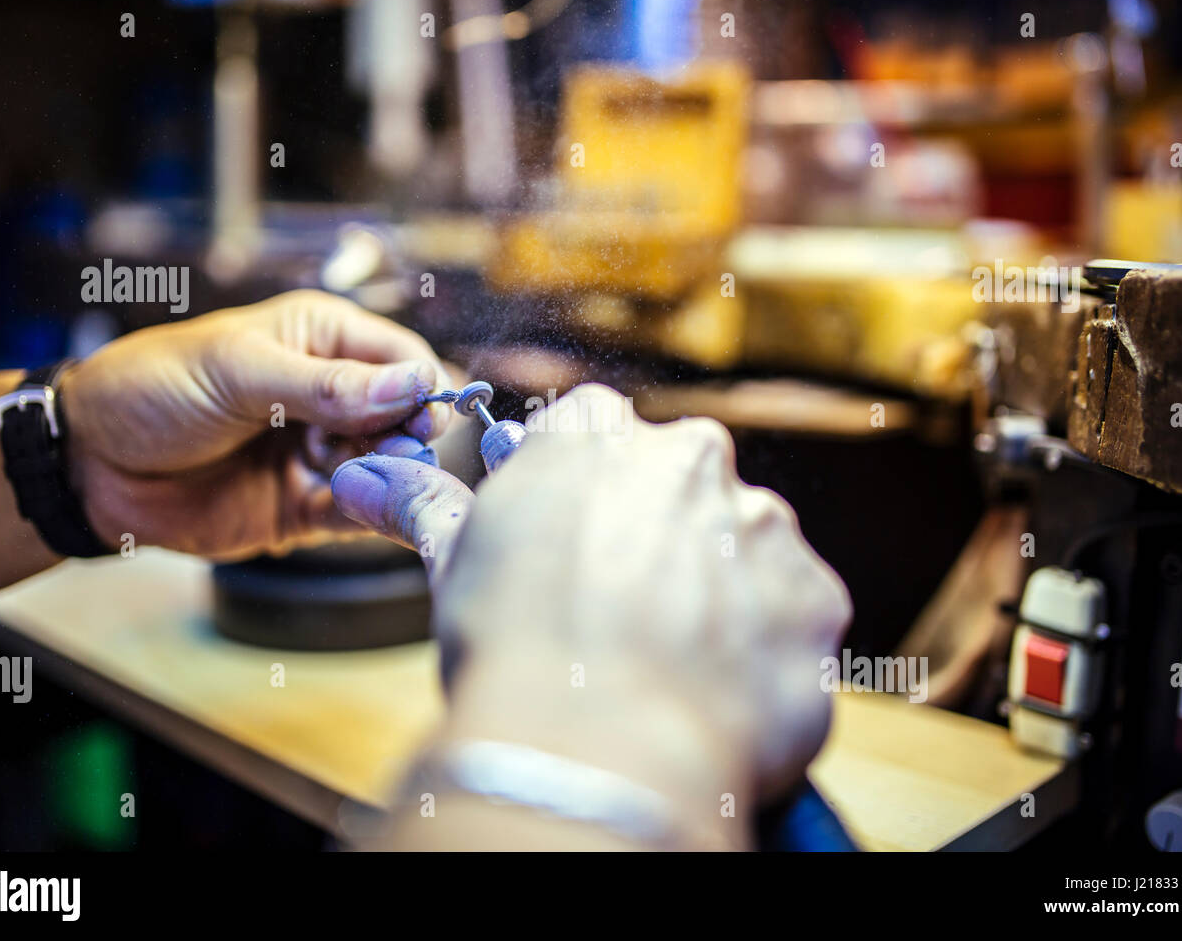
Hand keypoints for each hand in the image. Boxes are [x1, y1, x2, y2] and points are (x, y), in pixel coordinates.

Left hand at [61, 290, 452, 558]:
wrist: (87, 464)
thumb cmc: (152, 389)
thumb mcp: (238, 372)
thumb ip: (326, 385)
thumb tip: (413, 387)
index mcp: (322, 340)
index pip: (404, 359)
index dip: (420, 388)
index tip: (416, 418)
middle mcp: (333, 396)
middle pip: (408, 418)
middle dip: (404, 437)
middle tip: (376, 451)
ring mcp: (321, 453)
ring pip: (390, 468)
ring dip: (384, 475)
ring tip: (343, 473)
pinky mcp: (305, 507)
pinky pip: (358, 515)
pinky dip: (367, 514)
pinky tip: (356, 507)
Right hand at [331, 384, 851, 836]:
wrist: (597, 753)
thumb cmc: (515, 654)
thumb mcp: (458, 565)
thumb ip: (427, 505)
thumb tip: (364, 478)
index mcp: (600, 437)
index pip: (595, 429)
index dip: (580, 490)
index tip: (569, 541)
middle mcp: (694, 460)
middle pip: (677, 488)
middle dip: (653, 540)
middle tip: (616, 614)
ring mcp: (765, 528)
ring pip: (739, 553)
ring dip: (714, 594)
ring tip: (664, 665)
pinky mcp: (816, 599)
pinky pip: (790, 615)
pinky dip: (760, 648)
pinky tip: (713, 691)